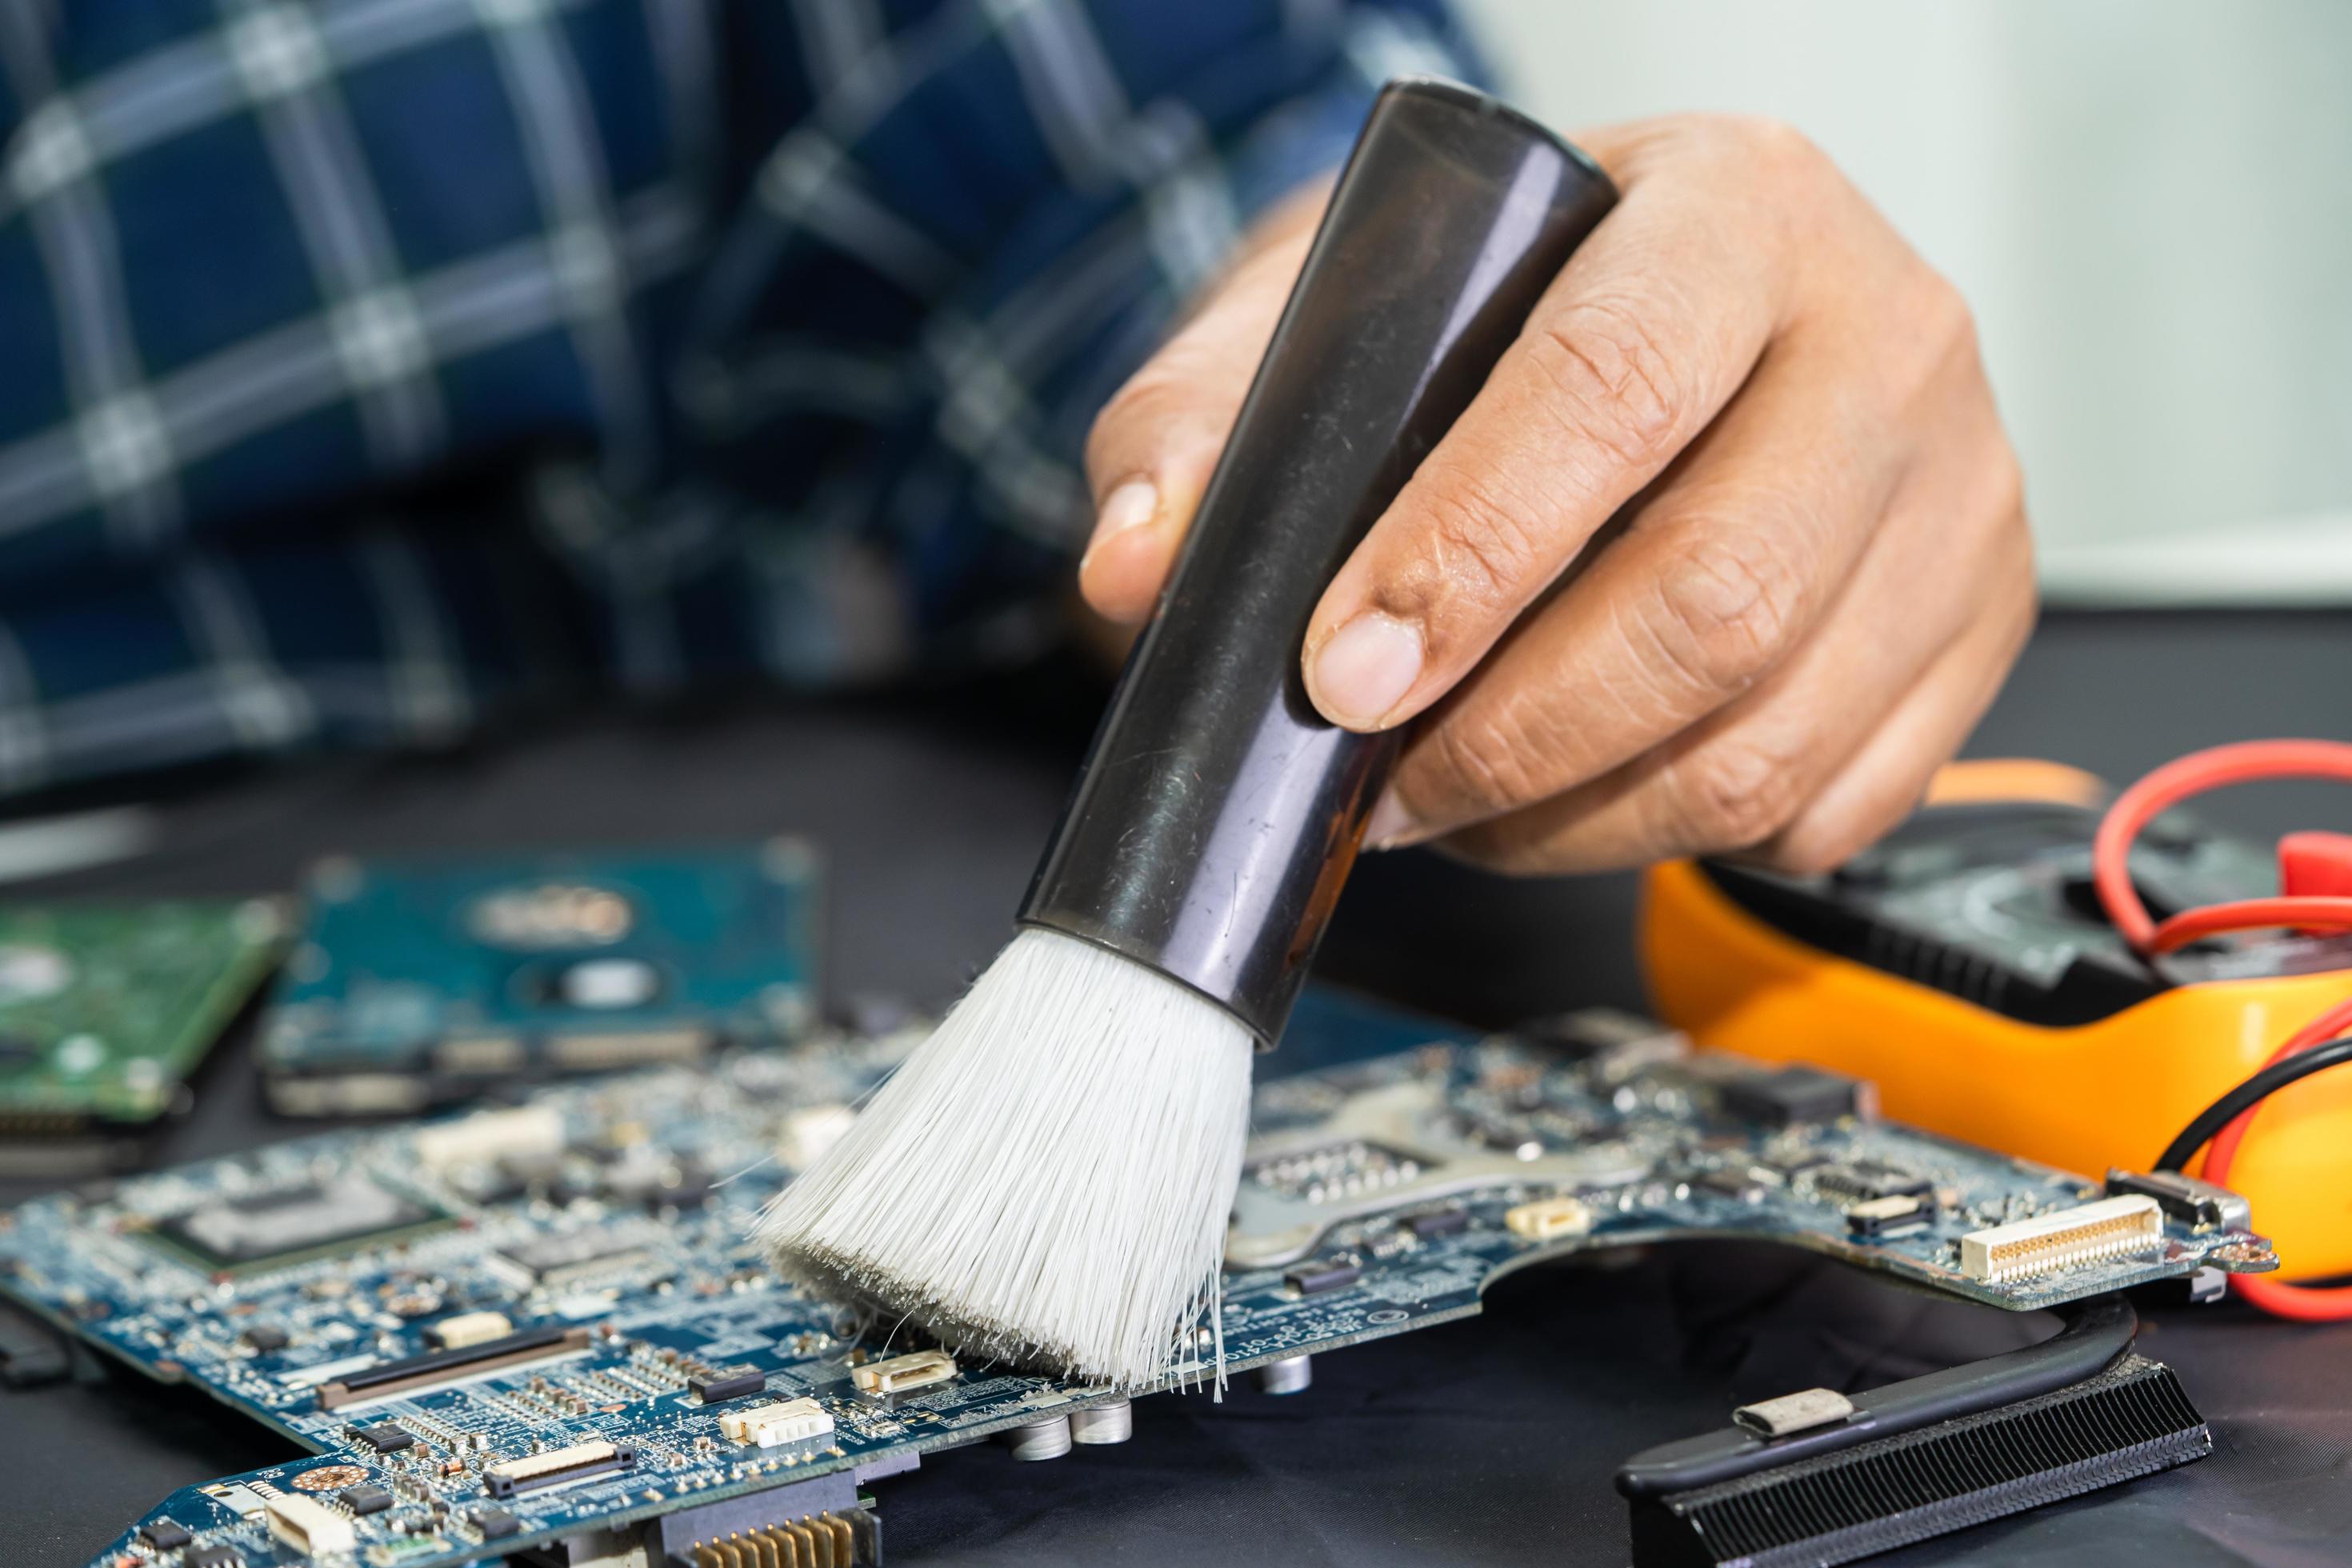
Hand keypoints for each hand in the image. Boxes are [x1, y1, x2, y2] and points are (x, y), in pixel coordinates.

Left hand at [1078, 115, 2034, 874]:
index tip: (1344, 673)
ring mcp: (1959, 491)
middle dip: (1511, 737)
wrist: (1669, 306)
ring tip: (1459, 803)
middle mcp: (1886, 336)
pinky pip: (1828, 806)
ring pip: (1769, 738)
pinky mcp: (1976, 626)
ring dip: (1577, 820)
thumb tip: (1135, 565)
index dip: (1465, 558)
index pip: (1612, 390)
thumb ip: (1209, 420)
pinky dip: (1679, 842)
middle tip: (1385, 781)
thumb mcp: (1334, 308)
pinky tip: (1587, 793)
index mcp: (1737, 208)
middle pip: (1716, 595)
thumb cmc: (1508, 309)